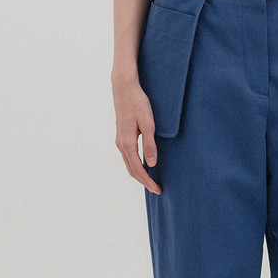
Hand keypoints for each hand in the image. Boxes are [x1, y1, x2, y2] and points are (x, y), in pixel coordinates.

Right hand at [113, 76, 161, 193]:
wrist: (124, 88)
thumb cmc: (138, 103)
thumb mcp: (148, 123)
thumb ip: (150, 144)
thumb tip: (152, 164)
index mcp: (127, 143)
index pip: (138, 169)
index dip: (148, 181)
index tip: (157, 189)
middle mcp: (121, 144)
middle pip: (131, 169)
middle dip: (144, 181)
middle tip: (156, 189)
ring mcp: (119, 140)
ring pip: (129, 163)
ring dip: (139, 174)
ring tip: (151, 181)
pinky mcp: (121, 135)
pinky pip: (128, 156)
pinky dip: (135, 165)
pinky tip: (143, 165)